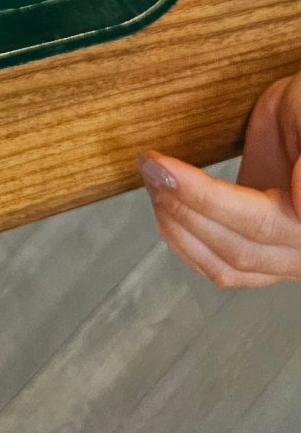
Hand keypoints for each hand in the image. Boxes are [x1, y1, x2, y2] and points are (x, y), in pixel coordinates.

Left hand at [138, 74, 300, 286]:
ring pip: (227, 265)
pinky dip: (187, 246)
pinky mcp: (264, 253)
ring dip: (179, 229)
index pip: (259, 220)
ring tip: (151, 183)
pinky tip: (164, 215)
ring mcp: (286, 256)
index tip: (163, 169)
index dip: (204, 198)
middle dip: (182, 205)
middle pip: (237, 246)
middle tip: (149, 165)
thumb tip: (299, 201)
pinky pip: (225, 269)